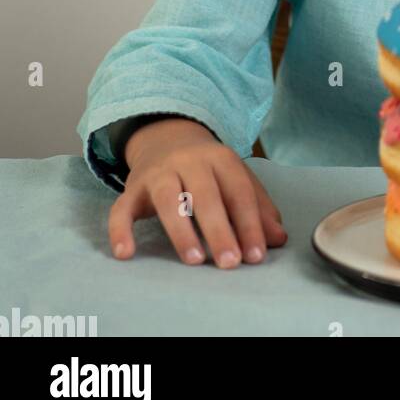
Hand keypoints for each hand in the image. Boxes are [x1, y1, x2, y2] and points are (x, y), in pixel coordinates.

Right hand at [107, 117, 287, 267]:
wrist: (166, 136)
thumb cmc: (207, 169)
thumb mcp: (235, 179)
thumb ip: (257, 207)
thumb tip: (278, 239)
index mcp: (220, 159)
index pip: (238, 191)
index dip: (249, 223)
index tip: (256, 256)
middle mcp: (189, 161)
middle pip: (205, 195)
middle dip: (220, 230)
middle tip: (230, 263)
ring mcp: (158, 173)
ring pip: (168, 200)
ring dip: (181, 231)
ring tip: (194, 260)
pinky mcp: (132, 188)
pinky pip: (121, 208)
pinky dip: (120, 230)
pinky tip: (126, 253)